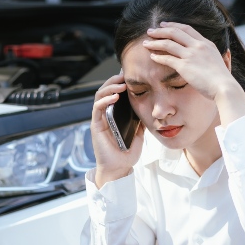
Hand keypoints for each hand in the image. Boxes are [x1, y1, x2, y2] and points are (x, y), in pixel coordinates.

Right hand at [91, 72, 144, 187]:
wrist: (120, 168)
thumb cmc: (127, 153)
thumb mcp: (139, 133)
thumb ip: (140, 120)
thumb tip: (149, 107)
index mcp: (114, 114)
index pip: (115, 93)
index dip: (120, 83)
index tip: (130, 76)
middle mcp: (105, 114)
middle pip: (105, 91)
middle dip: (114, 81)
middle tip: (125, 76)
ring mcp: (99, 119)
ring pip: (99, 96)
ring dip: (110, 88)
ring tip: (121, 85)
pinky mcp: (96, 125)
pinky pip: (97, 108)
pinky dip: (105, 100)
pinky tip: (114, 97)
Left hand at [142, 22, 244, 124]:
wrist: (224, 88)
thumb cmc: (224, 80)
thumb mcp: (224, 62)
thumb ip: (222, 56)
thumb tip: (226, 54)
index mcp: (206, 44)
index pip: (187, 29)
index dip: (174, 25)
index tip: (164, 25)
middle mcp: (198, 46)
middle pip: (175, 32)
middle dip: (160, 30)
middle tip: (150, 31)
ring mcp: (191, 55)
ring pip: (168, 44)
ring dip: (155, 42)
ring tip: (146, 43)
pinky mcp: (185, 66)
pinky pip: (167, 59)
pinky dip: (158, 57)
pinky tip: (152, 57)